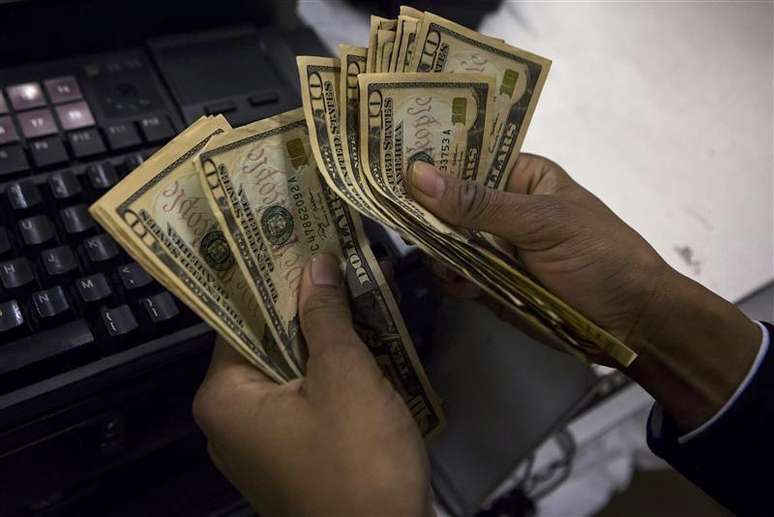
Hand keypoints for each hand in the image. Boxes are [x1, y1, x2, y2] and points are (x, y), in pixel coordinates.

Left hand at [193, 254, 430, 516]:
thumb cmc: (357, 460)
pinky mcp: (290, 458)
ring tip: (358, 289)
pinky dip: (331, 374)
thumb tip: (315, 262)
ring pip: (290, 370)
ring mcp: (260, 444)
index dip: (274, 277)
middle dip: (307, 306)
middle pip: (266, 343)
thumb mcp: (345, 377)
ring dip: (326, 338)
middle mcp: (229, 421)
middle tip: (338, 257)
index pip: (240, 317)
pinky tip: (364, 343)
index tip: (301, 239)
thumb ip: (325, 316)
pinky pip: (305, 400)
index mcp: (223, 397)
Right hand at [408, 155, 759, 430]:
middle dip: (423, 210)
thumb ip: (479, 204)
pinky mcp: (489, 284)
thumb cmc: (599, 256)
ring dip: (436, 250)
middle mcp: (500, 208)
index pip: (465, 158)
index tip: (385, 161)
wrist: (632, 324)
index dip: (429, 159)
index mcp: (519, 176)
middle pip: (447, 203)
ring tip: (433, 256)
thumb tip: (416, 174)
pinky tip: (454, 283)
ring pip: (445, 242)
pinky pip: (456, 276)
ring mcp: (493, 248)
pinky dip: (450, 280)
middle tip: (389, 213)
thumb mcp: (542, 223)